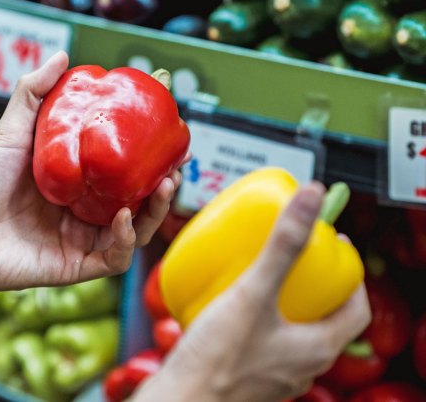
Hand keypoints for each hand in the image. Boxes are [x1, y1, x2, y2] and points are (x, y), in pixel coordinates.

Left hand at [0, 52, 181, 295]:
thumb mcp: (13, 131)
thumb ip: (35, 93)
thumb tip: (64, 55)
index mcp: (75, 186)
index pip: (123, 175)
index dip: (148, 161)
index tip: (166, 138)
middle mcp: (82, 215)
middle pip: (137, 205)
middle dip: (162, 189)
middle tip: (175, 167)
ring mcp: (80, 242)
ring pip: (134, 232)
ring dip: (154, 213)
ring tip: (163, 185)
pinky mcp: (73, 266)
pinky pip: (113, 258)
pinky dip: (124, 239)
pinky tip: (124, 216)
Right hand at [134, 183, 370, 401]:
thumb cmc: (217, 362)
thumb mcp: (254, 295)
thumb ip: (283, 246)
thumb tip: (310, 199)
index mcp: (317, 348)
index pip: (355, 309)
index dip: (349, 275)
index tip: (333, 247)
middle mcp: (300, 365)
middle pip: (321, 316)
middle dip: (310, 282)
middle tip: (291, 255)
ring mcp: (273, 373)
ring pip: (290, 330)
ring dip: (282, 300)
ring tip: (259, 273)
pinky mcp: (246, 375)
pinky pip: (261, 341)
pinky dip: (255, 317)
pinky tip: (228, 304)